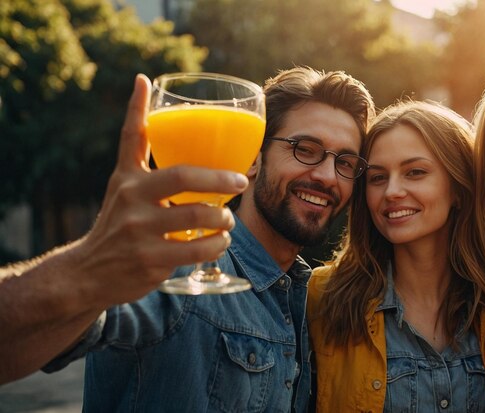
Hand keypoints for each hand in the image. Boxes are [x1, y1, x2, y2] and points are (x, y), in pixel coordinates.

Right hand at [74, 74, 247, 305]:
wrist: (88, 272)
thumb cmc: (119, 221)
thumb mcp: (122, 185)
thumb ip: (138, 149)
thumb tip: (144, 90)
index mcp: (126, 178)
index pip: (131, 135)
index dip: (136, 106)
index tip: (143, 80)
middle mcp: (129, 198)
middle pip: (182, 177)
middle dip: (220, 179)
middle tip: (240, 182)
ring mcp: (138, 230)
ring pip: (197, 215)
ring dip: (223, 218)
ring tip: (227, 220)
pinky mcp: (150, 260)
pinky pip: (197, 248)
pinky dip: (216, 245)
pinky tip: (219, 242)